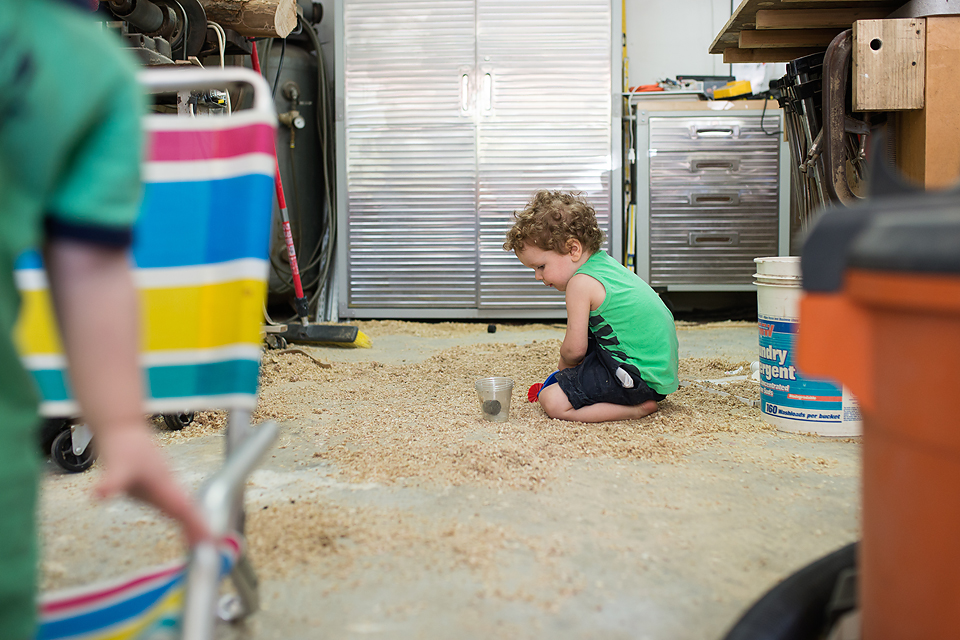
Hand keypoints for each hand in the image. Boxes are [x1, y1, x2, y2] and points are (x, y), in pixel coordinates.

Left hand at [94, 423, 209, 545]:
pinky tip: (182, 526)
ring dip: (194, 524)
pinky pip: (175, 507)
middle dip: (200, 529)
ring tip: (201, 542)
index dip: (198, 524)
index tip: (210, 540)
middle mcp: (167, 486)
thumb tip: (100, 495)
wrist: (122, 428)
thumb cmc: (123, 444)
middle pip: (188, 511)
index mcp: (164, 484)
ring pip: (184, 508)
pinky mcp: (155, 487)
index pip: (185, 508)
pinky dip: (183, 519)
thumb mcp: (118, 464)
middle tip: (211, 548)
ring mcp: (162, 487)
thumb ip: (112, 481)